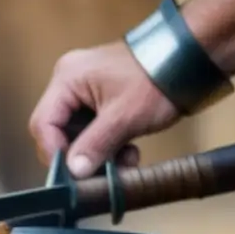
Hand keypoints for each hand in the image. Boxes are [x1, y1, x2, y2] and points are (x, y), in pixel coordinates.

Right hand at [29, 41, 181, 177]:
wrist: (192, 59)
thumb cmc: (157, 78)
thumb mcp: (124, 117)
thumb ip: (94, 145)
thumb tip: (74, 172)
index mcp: (67, 79)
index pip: (43, 123)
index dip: (54, 152)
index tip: (74, 174)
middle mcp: (70, 83)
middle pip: (58, 131)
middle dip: (81, 155)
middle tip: (104, 171)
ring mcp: (86, 90)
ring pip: (77, 134)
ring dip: (98, 153)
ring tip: (125, 162)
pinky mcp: (102, 99)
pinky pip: (93, 129)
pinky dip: (108, 145)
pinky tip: (129, 151)